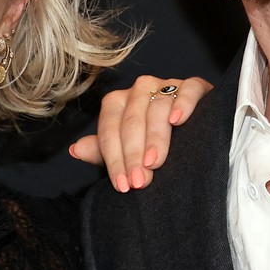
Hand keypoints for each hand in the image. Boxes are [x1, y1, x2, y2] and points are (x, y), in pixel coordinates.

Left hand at [69, 75, 213, 191]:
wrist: (194, 136)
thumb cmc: (153, 144)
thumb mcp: (126, 152)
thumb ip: (103, 151)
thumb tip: (75, 150)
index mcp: (117, 103)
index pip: (110, 130)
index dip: (115, 159)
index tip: (123, 185)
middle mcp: (139, 89)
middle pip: (131, 121)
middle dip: (134, 154)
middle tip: (140, 181)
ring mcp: (166, 84)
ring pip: (157, 108)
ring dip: (155, 138)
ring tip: (154, 162)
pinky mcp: (194, 85)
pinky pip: (188, 90)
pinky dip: (182, 104)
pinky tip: (178, 120)